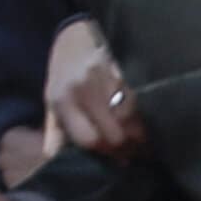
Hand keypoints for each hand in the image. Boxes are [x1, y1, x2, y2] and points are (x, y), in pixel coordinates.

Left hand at [47, 16, 140, 155]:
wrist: (76, 35)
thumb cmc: (65, 76)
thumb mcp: (52, 105)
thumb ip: (55, 136)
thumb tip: (55, 165)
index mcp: (63, 100)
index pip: (91, 140)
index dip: (106, 152)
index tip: (114, 156)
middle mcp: (84, 86)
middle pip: (116, 133)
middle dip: (127, 146)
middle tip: (132, 147)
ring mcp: (107, 73)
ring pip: (134, 118)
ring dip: (141, 130)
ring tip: (140, 132)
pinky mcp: (126, 64)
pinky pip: (143, 97)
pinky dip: (148, 110)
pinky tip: (146, 112)